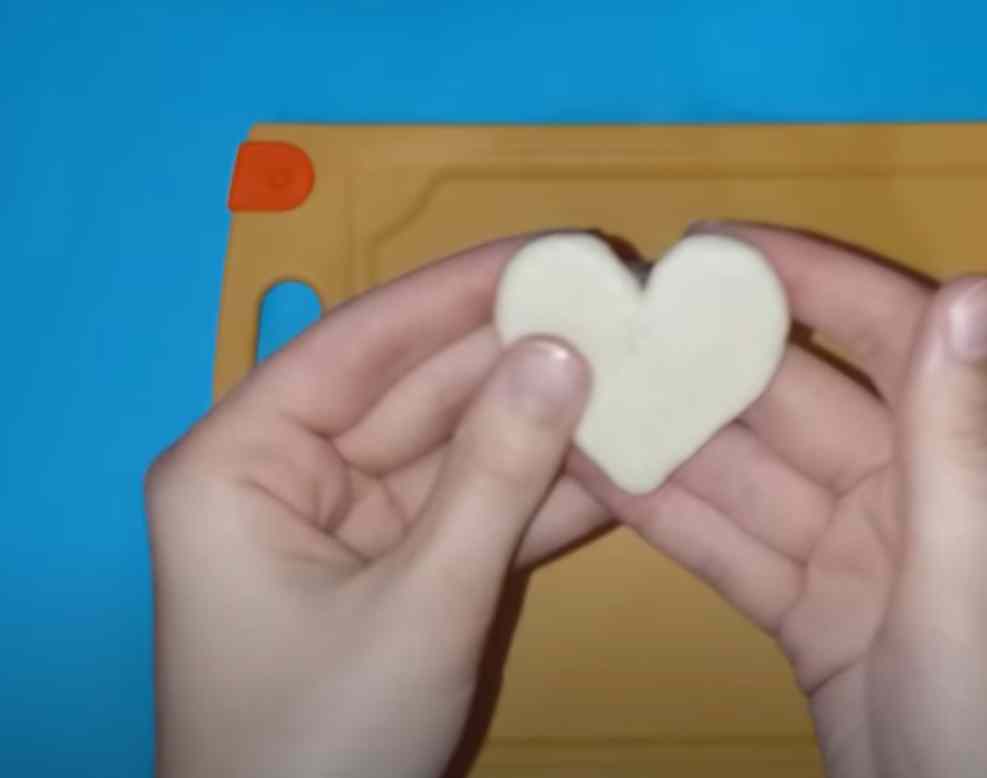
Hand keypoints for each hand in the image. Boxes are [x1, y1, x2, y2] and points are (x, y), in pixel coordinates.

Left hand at [146, 234, 605, 777]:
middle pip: (419, 393)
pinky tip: (620, 454)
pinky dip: (542, 493)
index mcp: (241, 462)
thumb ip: (495, 475)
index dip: (458, 293)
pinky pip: (474, 511)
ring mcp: (349, 527)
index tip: (554, 251)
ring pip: (458, 452)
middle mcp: (288, 476)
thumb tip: (564, 352)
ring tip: (639, 368)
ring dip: (544, 422)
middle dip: (517, 358)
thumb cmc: (322, 740)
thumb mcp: (418, 603)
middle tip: (620, 307)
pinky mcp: (400, 573)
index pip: (359, 344)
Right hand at [571, 222, 986, 776]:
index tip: (713, 248)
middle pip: (799, 403)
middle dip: (710, 361)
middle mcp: (910, 492)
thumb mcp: (977, 584)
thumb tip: (973, 287)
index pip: (892, 337)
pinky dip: (673, 517)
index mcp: (975, 465)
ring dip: (673, 437)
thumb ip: (960, 441)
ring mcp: (853, 554)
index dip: (808, 281)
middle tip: (612, 321)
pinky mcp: (806, 611)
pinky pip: (733, 547)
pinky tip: (602, 478)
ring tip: (583, 391)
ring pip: (750, 475)